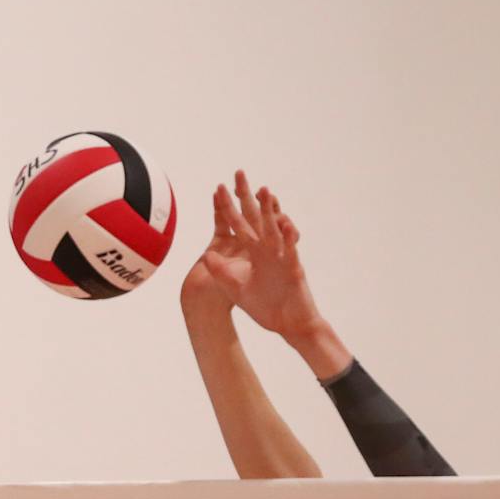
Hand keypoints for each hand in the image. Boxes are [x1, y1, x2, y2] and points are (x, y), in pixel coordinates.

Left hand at [194, 171, 327, 341]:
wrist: (286, 324)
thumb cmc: (264, 306)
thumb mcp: (236, 288)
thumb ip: (222, 271)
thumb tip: (206, 255)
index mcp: (253, 252)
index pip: (238, 225)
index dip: (228, 208)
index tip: (218, 189)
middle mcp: (267, 249)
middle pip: (256, 218)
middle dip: (248, 197)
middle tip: (240, 174)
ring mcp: (281, 256)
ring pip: (274, 229)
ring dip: (270, 211)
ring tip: (265, 192)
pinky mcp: (293, 268)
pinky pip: (290, 250)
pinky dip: (288, 238)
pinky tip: (284, 224)